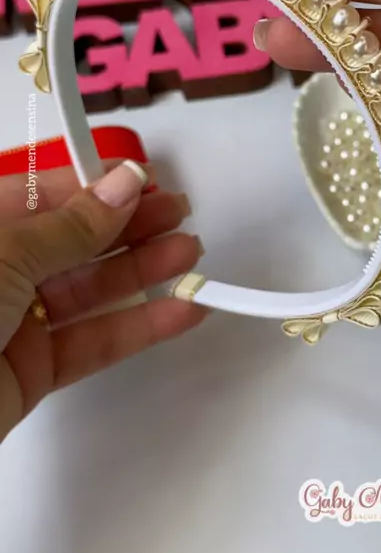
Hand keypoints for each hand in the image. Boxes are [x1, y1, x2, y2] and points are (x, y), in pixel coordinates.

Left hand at [0, 160, 204, 440]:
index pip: (44, 193)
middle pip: (73, 240)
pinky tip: (179, 312)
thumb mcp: (4, 253)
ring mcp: (12, 321)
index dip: (96, 185)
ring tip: (190, 257)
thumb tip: (123, 184)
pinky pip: (93, 343)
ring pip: (88, 290)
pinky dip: (139, 328)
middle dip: (129, 226)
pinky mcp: (31, 372)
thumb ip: (73, 225)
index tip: (146, 180)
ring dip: (143, 273)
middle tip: (179, 214)